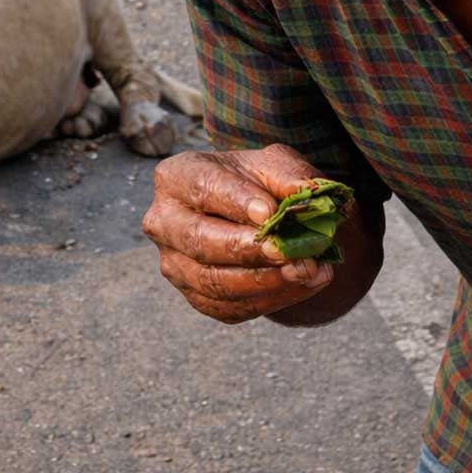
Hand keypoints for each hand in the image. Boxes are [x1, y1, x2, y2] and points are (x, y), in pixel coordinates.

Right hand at [142, 143, 337, 323]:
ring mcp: (175, 264)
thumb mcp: (272, 165)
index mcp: (176, 177)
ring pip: (213, 282)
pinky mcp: (196, 297)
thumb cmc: (255, 183)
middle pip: (199, 241)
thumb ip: (289, 175)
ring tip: (307, 269)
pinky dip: (270, 299)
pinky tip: (303, 284)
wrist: (249, 213)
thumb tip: (306, 192)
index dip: (236, 202)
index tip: (270, 212)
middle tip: (287, 250)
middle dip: (248, 249)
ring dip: (264, 280)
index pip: (202, 188)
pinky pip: (229, 307)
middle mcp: (164, 222)